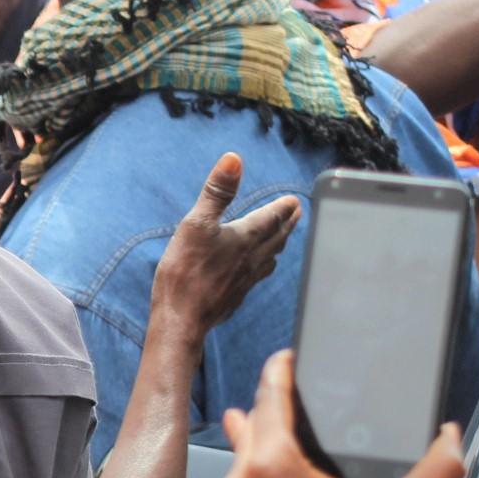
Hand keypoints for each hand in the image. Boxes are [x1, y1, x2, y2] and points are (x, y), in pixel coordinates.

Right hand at [151, 153, 298, 338]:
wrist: (181, 318)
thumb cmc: (185, 271)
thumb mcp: (195, 223)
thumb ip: (216, 192)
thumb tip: (233, 159)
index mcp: (244, 237)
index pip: (271, 217)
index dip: (282, 207)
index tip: (294, 200)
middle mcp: (251, 257)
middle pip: (276, 237)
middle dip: (287, 224)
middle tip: (297, 214)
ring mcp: (246, 279)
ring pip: (270, 256)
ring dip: (279, 243)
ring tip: (283, 237)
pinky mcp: (236, 295)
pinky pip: (259, 275)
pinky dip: (266, 264)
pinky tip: (261, 268)